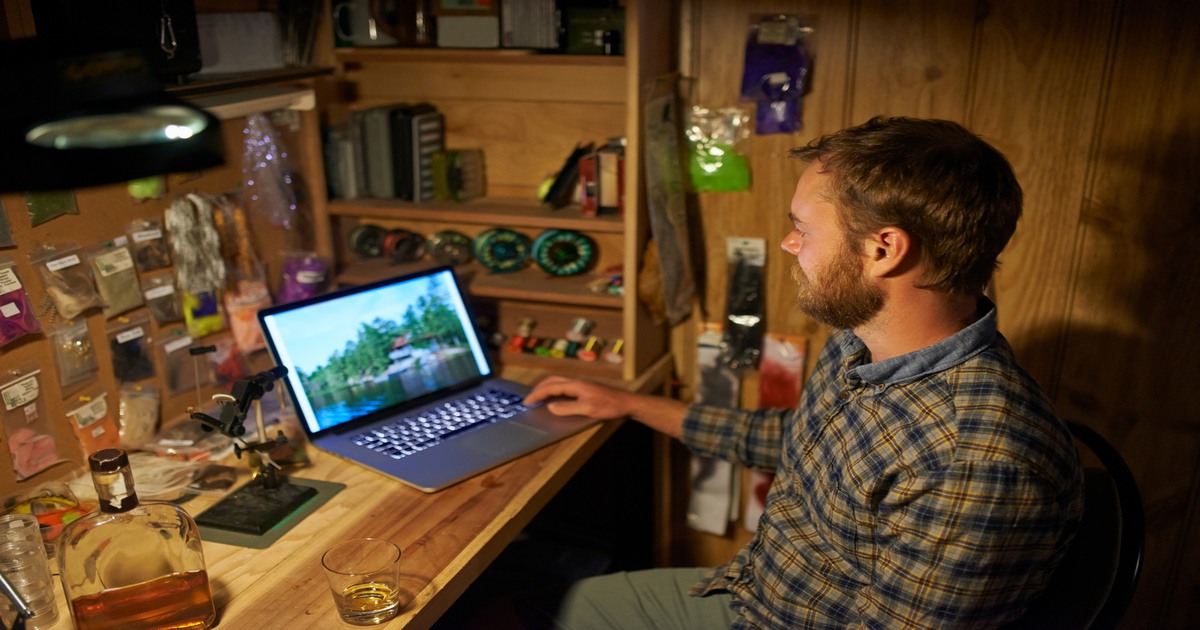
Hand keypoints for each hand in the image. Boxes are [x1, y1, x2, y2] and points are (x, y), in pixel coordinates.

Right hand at [525, 375, 687, 438]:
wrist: (626, 403)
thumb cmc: (609, 406)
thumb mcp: (588, 409)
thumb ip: (568, 408)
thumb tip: (550, 407)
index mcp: (575, 384)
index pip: (551, 387)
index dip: (537, 394)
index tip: (527, 402)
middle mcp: (576, 381)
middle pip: (552, 380)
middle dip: (539, 389)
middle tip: (529, 399)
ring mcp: (581, 384)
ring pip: (558, 382)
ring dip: (546, 388)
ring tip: (538, 397)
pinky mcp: (585, 388)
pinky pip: (564, 386)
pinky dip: (554, 390)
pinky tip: (555, 398)